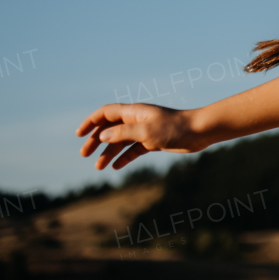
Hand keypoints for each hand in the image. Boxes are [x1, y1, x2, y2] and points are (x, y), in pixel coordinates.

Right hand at [76, 103, 205, 170]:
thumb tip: (102, 135)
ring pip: (121, 140)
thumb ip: (123, 133)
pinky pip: (134, 149)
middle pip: (110, 128)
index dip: (91, 122)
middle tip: (84, 155)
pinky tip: (116, 167)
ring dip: (108, 152)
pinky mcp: (153, 141)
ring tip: (99, 167)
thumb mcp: (146, 131)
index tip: (79, 135)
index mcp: (134, 112)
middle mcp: (138, 119)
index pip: (106, 113)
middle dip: (95, 140)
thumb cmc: (175, 128)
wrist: (200, 132)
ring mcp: (145, 130)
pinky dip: (124, 157)